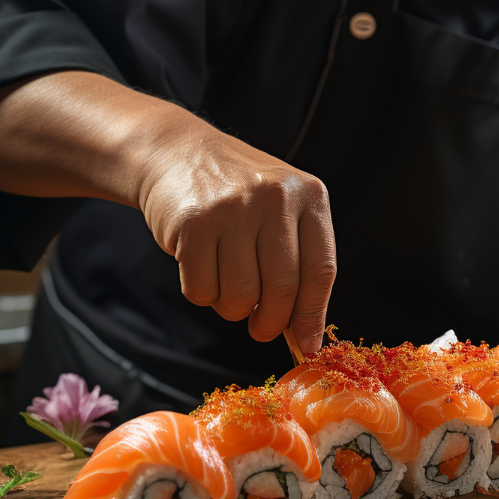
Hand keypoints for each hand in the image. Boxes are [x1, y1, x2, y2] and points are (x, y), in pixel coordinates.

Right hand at [0, 71, 335, 351]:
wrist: (177, 153)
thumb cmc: (238, 197)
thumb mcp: (282, 211)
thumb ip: (299, 264)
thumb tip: (306, 338)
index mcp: (308, 196)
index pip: (321, 270)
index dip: (312, 315)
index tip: (306, 345)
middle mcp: (275, 198)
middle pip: (281, 289)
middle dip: (269, 323)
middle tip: (260, 329)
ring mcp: (232, 208)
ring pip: (239, 296)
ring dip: (231, 308)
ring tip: (226, 285)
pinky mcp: (192, 223)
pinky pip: (201, 289)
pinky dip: (201, 293)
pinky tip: (200, 268)